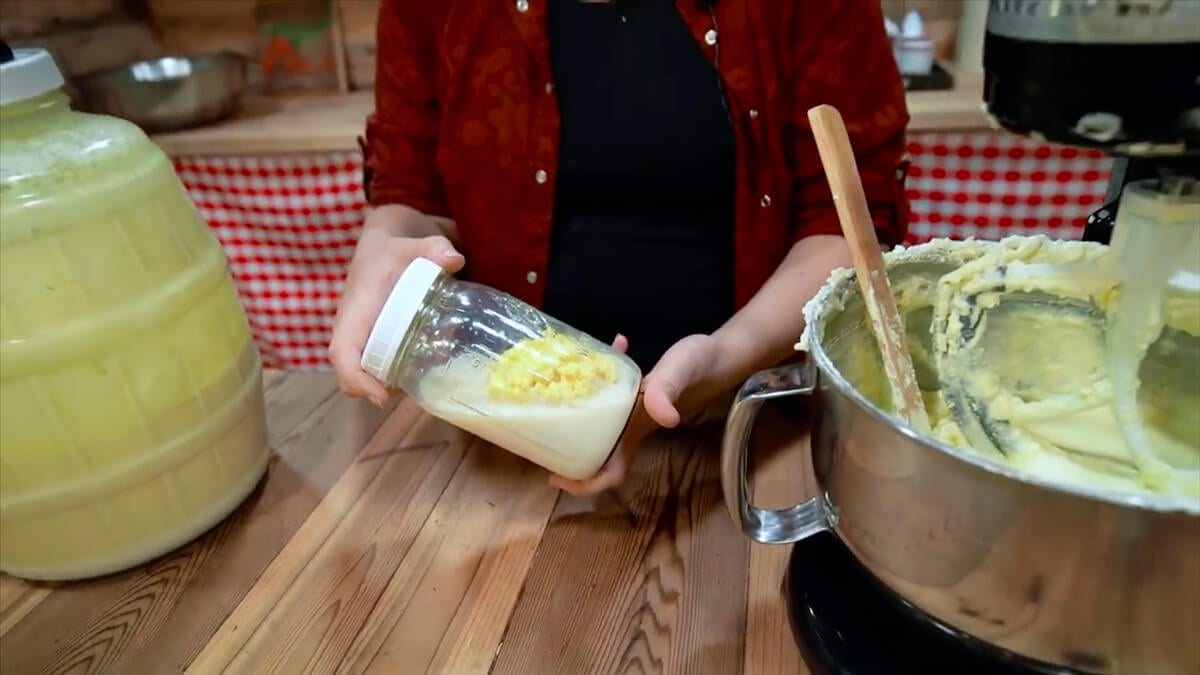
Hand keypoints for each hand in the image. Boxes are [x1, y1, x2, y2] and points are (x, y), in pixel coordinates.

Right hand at [328, 225, 463, 405]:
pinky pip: (386, 364)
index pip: (341, 353)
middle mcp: (356, 329)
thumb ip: (434, 247)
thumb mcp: (414, 243)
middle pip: (354, 374)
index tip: (381, 396)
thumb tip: (454, 259)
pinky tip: (438, 359)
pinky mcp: (381, 337)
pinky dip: (408, 370)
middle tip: (420, 386)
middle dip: (383, 389)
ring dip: (398, 381)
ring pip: (372, 372)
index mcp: (355, 312)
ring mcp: (367, 336)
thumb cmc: (394, 245)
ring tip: (434, 372)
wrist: (390, 241)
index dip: (355, 379)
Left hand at [549, 333, 722, 495]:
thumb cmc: (702, 365)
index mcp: (637, 428)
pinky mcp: (638, 391)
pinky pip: (611, 393)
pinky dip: (602, 378)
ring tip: (555, 404)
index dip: (585, 484)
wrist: (724, 354)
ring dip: (578, 420)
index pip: (612, 471)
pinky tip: (609, 348)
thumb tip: (665, 417)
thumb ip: (666, 391)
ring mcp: (635, 409)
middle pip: (598, 454)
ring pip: (599, 427)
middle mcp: (633, 424)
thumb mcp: (680, 372)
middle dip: (569, 455)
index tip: (557, 479)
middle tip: (541, 441)